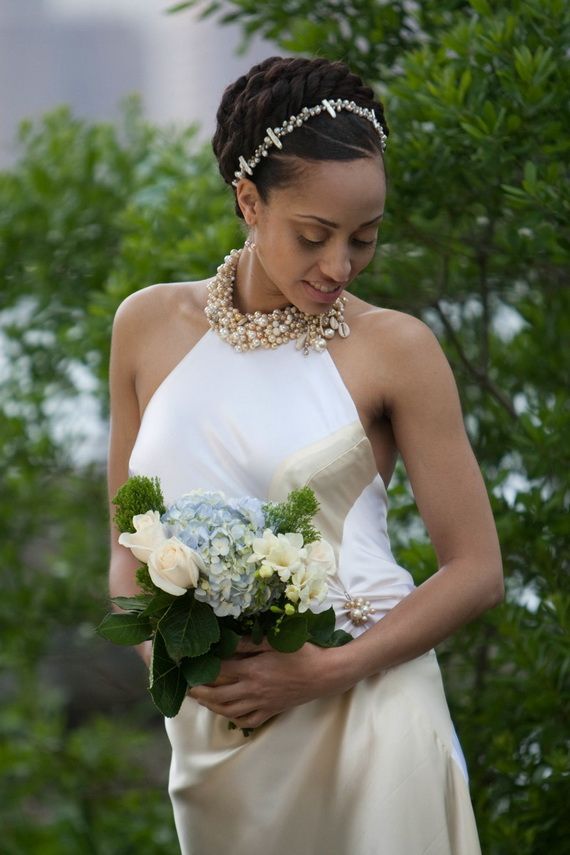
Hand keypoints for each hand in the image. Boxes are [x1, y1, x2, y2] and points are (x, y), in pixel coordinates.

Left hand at [188, 638, 338, 729]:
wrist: (325, 674)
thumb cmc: (301, 653)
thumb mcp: (274, 641)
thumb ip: (248, 643)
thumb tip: (226, 642)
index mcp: (252, 670)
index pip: (220, 671)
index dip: (203, 669)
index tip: (191, 665)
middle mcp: (253, 690)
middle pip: (218, 695)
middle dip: (200, 692)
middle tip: (188, 688)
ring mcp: (261, 704)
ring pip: (229, 711)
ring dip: (212, 707)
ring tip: (201, 700)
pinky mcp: (271, 711)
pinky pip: (247, 721)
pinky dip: (234, 720)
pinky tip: (228, 714)